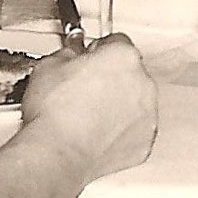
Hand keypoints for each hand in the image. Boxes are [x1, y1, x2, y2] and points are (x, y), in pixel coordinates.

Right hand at [21, 34, 157, 182]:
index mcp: (124, 56)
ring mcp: (147, 114)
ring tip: (88, 117)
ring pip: (136, 103)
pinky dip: (121, 133)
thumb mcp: (50, 65)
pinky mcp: (143, 143)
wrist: (56, 154)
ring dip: (119, 107)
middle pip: (130, 73)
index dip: (99, 52)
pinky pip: (134, 132)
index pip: (117, 43)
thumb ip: (69, 53)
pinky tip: (97, 135)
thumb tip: (71, 56)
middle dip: (111, 79)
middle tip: (84, 92)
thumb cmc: (54, 114)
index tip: (90, 60)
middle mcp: (143, 83)